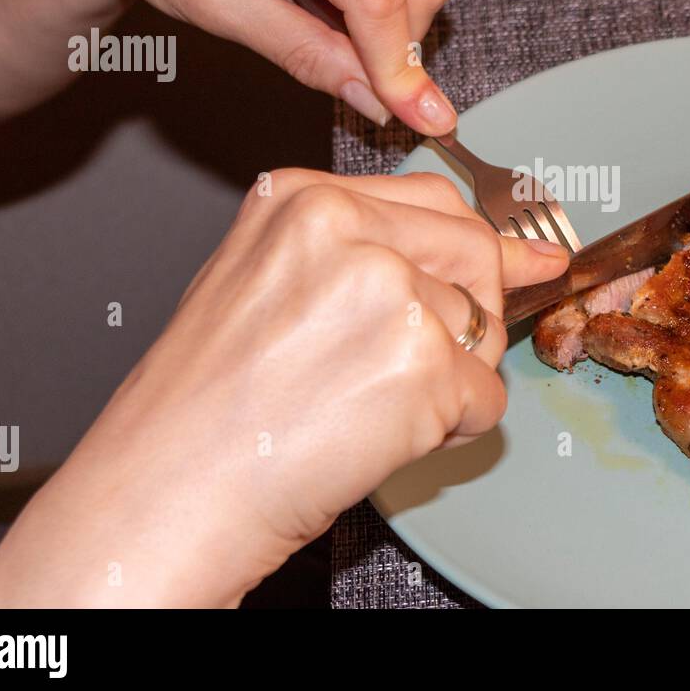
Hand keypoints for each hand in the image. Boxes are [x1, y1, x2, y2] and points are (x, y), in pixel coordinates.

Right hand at [0, 171, 567, 606]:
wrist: (167, 491)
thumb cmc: (202, 408)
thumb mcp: (265, 287)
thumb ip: (376, 255)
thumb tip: (523, 255)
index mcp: (301, 199)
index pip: (433, 202)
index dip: (471, 247)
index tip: (517, 263)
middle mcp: (346, 229)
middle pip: (474, 252)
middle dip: (473, 312)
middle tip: (426, 363)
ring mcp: (388, 291)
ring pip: (482, 330)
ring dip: (451, 380)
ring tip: (369, 409)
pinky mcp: (422, 363)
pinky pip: (486, 397)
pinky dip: (452, 429)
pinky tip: (381, 438)